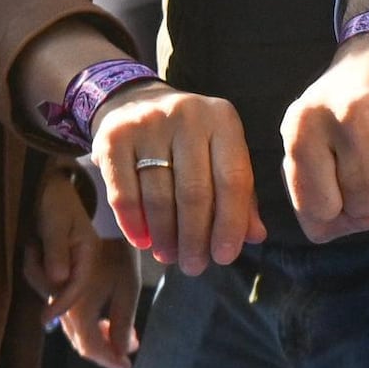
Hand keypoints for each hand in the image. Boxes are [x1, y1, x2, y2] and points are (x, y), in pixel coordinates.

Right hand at [28, 192, 147, 367]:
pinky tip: (102, 316)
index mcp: (76, 305)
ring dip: (96, 336)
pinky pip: (69, 310)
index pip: (90, 348)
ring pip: (73, 328)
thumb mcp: (116, 272)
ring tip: (123, 339)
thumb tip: (120, 349)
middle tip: (127, 354)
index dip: (110, 360)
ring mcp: (53, 291)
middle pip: (80, 341)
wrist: (56, 197)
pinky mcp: (50, 279)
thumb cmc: (90, 230)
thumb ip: (116, 312)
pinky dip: (87, 319)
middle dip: (104, 351)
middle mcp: (60, 304)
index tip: (128, 366)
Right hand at [87, 82, 259, 268]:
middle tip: (194, 266)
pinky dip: (133, 224)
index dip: (230, 223)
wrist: (135, 101)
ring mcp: (147, 123)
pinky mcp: (113, 137)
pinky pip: (124, 193)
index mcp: (223, 119)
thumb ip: (240, 193)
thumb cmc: (188, 139)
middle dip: (195, 237)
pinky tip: (142, 241)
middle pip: (194, 191)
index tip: (224, 257)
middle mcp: (187, 115)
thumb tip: (255, 235)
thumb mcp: (220, 154)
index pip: (233, 179)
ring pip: (159, 195)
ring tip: (169, 256)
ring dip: (165, 235)